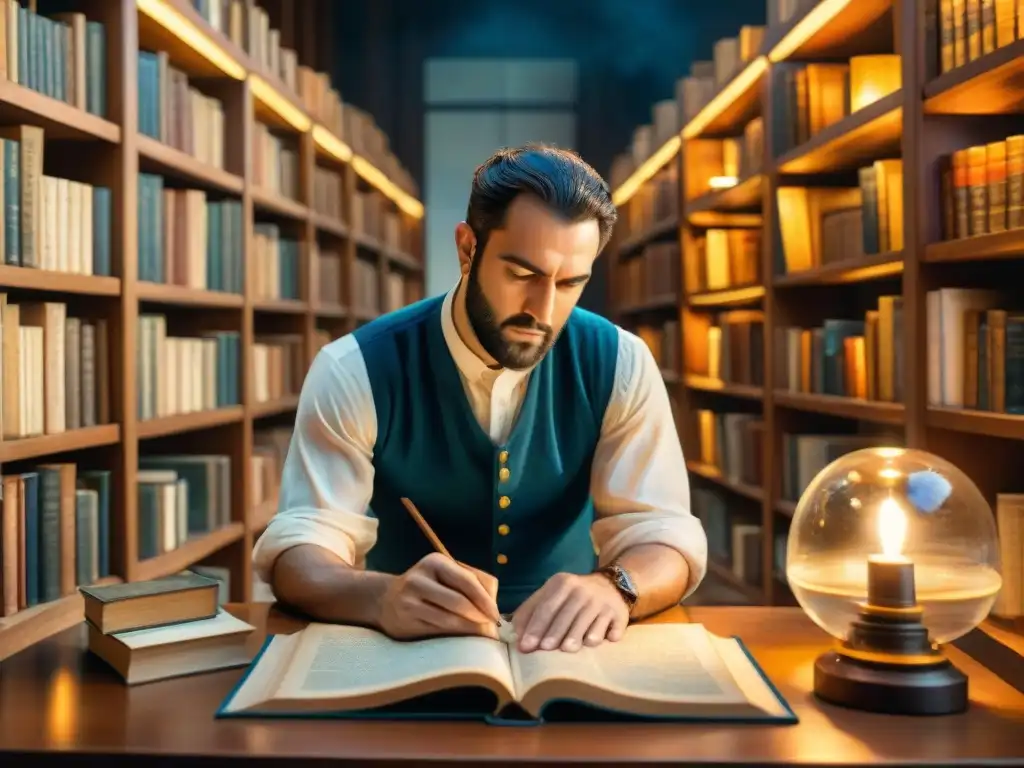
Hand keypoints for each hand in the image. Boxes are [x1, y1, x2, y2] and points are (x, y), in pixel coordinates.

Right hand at [378, 553, 500, 640]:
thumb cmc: (429, 586)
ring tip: (482, 637)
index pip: (467, 581)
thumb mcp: (447, 574)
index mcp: (435, 562)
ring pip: (449, 621)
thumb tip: (494, 606)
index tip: (497, 616)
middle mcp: (419, 580)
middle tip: (492, 630)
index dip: (485, 600)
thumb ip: (474, 582)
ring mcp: (409, 602)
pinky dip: (455, 639)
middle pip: (459, 603)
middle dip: (480, 618)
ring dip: (470, 632)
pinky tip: (462, 641)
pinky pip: (437, 633)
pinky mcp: (405, 624)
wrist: (386, 600)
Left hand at [512, 572, 628, 652]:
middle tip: (544, 649)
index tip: (525, 646)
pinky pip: (610, 625)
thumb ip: (531, 611)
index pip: (546, 606)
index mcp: (562, 583)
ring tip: (567, 649)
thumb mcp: (551, 594)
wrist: (611, 585)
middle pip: (566, 614)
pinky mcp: (618, 613)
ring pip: (587, 620)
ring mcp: (602, 601)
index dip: (535, 626)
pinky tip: (601, 642)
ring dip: (577, 635)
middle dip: (554, 632)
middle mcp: (583, 590)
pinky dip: (605, 634)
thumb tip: (516, 635)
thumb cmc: (573, 596)